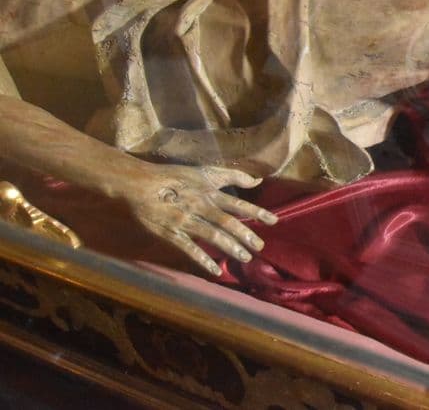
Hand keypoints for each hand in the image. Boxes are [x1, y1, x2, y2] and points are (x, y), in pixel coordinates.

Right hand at [123, 163, 277, 275]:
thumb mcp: (204, 171)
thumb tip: (257, 179)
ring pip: (212, 236)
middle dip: (245, 235)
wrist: (140, 185)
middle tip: (260, 247)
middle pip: (227, 222)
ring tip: (245, 258)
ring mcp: (186, 221)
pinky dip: (203, 260)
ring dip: (230, 247)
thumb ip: (231, 175)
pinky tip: (216, 271)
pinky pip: (190, 249)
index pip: (238, 203)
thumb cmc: (174, 177)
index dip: (256, 212)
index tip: (273, 221)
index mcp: (209, 192)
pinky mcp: (172, 234)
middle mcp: (201, 206)